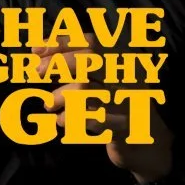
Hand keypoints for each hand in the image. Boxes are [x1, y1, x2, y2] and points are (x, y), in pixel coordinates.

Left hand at [33, 35, 173, 181]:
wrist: (148, 145)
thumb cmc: (118, 105)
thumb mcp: (104, 79)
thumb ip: (78, 62)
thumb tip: (38, 51)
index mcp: (125, 60)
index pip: (91, 40)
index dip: (61, 41)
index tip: (35, 49)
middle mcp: (129, 77)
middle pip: (89, 59)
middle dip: (57, 63)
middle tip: (36, 72)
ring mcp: (127, 102)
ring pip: (84, 89)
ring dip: (59, 95)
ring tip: (49, 105)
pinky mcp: (121, 128)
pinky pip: (85, 118)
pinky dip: (67, 118)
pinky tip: (61, 120)